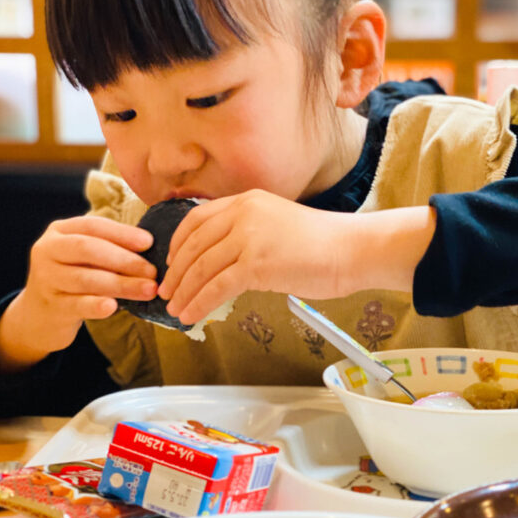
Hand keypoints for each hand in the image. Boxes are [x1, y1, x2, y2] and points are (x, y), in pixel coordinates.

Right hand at [0, 215, 156, 370]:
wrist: (41, 315)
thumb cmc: (74, 279)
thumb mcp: (85, 258)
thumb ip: (108, 249)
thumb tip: (151, 248)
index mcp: (60, 232)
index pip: (93, 226)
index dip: (122, 233)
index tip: (149, 242)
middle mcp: (48, 250)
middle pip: (88, 250)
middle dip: (124, 260)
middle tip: (153, 272)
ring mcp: (46, 278)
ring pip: (85, 279)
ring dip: (121, 284)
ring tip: (148, 290)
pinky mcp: (51, 306)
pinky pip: (76, 305)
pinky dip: (95, 305)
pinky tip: (113, 307)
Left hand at [158, 190, 361, 323]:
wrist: (352, 250)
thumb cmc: (323, 245)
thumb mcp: (277, 226)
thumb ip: (249, 236)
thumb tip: (226, 263)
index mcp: (246, 201)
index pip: (196, 220)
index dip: (177, 246)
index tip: (170, 265)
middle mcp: (243, 214)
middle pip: (193, 245)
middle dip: (175, 273)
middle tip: (166, 292)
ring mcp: (249, 237)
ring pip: (201, 268)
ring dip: (184, 292)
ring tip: (175, 309)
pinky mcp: (256, 264)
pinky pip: (216, 287)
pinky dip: (199, 303)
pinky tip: (191, 315)